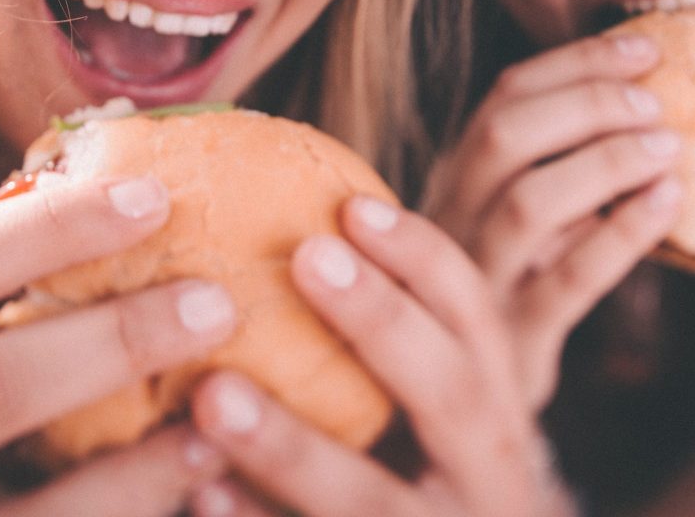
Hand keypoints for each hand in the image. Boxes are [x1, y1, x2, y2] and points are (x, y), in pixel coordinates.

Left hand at [187, 198, 577, 516]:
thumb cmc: (418, 479)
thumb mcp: (436, 415)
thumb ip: (388, 342)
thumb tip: (284, 233)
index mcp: (495, 406)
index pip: (475, 315)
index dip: (423, 257)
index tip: (352, 207)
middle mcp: (486, 474)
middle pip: (450, 392)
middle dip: (382, 320)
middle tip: (304, 256)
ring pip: (368, 500)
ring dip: (289, 444)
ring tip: (211, 394)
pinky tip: (199, 496)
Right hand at [422, 33, 683, 409]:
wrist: (456, 407)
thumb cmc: (508, 293)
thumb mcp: (511, 222)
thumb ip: (553, 166)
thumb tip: (647, 94)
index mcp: (454, 180)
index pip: (503, 98)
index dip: (576, 62)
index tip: (646, 46)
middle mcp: (453, 221)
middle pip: (505, 137)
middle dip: (588, 102)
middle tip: (655, 100)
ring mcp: (479, 282)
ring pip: (530, 202)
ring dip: (605, 161)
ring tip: (668, 146)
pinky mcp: (516, 340)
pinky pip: (570, 282)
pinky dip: (624, 235)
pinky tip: (668, 204)